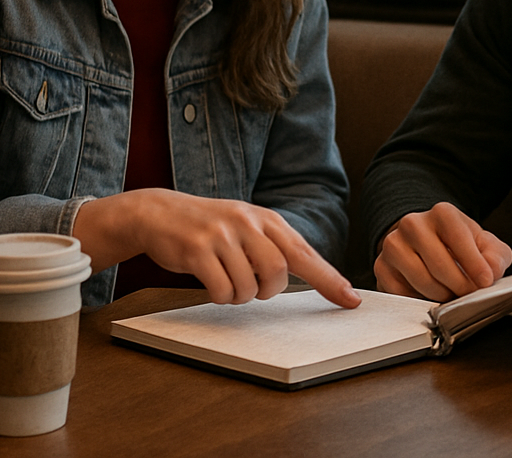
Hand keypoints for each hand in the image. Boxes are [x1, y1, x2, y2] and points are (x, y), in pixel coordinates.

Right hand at [73, 189, 360, 308]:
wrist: (161, 212)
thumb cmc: (211, 226)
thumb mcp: (247, 226)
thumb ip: (275, 245)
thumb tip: (311, 272)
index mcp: (266, 219)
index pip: (305, 252)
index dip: (329, 279)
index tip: (351, 300)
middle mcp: (248, 222)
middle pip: (279, 272)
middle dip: (268, 290)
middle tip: (253, 287)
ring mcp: (223, 234)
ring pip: (250, 285)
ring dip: (240, 295)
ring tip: (227, 279)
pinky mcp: (198, 249)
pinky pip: (221, 289)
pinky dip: (220, 295)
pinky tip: (211, 281)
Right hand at [374, 201, 511, 301]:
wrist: (426, 242)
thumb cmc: (458, 244)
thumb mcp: (484, 245)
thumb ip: (496, 256)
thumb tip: (492, 271)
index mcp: (442, 213)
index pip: (458, 239)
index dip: (474, 264)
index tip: (486, 282)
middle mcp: (413, 223)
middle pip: (440, 266)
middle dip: (460, 287)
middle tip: (470, 295)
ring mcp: (393, 244)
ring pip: (422, 282)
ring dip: (442, 296)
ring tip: (450, 292)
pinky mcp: (381, 267)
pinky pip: (404, 295)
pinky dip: (420, 300)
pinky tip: (429, 293)